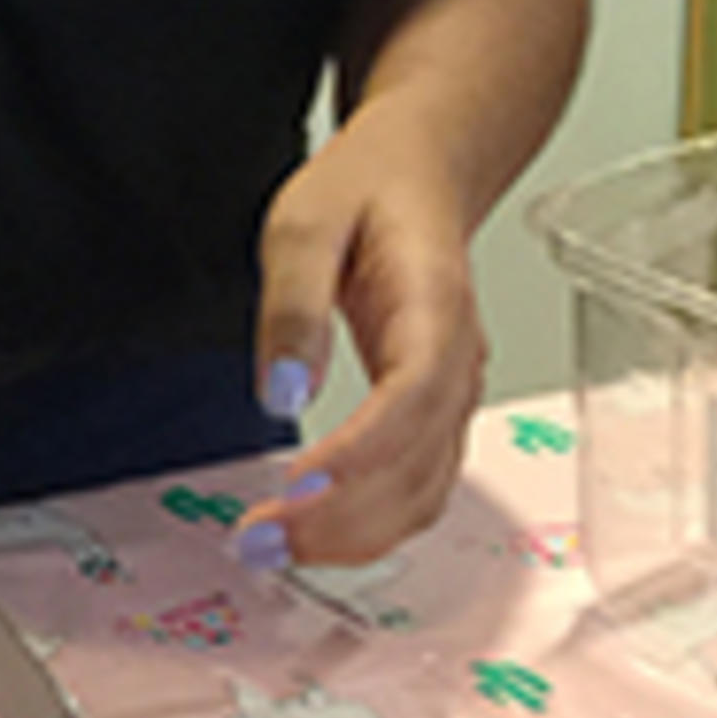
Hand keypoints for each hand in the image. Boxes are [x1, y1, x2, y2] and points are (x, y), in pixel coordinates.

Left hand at [235, 100, 485, 569]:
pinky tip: (313, 534)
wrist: (421, 172)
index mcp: (435, 306)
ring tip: (272, 546)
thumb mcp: (306, 219)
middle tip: (259, 538)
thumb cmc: (369, 189)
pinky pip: (416, 490)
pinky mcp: (433, 418)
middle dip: (342, 517)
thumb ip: (293, 303)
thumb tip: (281, 394)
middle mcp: (457, 363)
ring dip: (353, 535)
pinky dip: (369, 526)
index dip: (361, 454)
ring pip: (423, 493)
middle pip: (420, 465)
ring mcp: (452, 396)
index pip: (413, 397)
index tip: (298, 485)